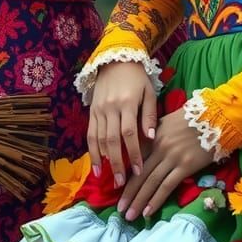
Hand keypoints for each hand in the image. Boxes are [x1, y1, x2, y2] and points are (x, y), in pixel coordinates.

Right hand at [87, 61, 157, 188]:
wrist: (115, 59)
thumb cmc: (137, 78)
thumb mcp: (149, 92)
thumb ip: (149, 114)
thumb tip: (151, 138)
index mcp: (127, 103)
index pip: (130, 133)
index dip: (134, 153)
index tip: (139, 170)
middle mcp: (110, 108)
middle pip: (112, 140)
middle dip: (118, 163)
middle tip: (123, 182)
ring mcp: (98, 110)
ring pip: (99, 139)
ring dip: (104, 161)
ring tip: (110, 178)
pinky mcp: (91, 111)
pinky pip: (90, 134)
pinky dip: (92, 152)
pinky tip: (96, 167)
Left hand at [118, 106, 213, 220]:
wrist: (216, 116)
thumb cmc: (193, 118)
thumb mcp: (167, 122)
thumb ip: (154, 135)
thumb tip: (142, 149)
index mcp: (153, 136)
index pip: (134, 159)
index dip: (125, 175)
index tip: (117, 189)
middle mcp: (159, 147)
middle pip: (139, 173)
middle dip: (128, 193)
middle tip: (119, 209)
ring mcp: (172, 157)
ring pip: (151, 182)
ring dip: (139, 201)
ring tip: (130, 216)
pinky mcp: (185, 166)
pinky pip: (167, 186)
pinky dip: (156, 200)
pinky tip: (148, 211)